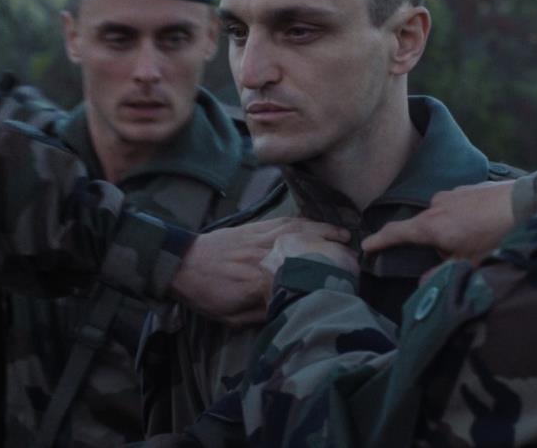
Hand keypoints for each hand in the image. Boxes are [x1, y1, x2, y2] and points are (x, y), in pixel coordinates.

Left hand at [170, 218, 347, 327]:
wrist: (181, 263)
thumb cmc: (205, 294)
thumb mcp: (232, 316)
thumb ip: (262, 313)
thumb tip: (289, 309)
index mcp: (262, 280)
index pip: (302, 277)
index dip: (326, 277)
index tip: (345, 280)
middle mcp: (267, 255)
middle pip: (308, 248)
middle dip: (334, 250)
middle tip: (355, 255)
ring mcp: (263, 237)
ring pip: (300, 230)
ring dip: (325, 230)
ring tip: (345, 235)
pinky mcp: (256, 226)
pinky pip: (285, 220)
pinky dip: (305, 220)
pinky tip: (317, 222)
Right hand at [361, 180, 515, 265]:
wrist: (527, 203)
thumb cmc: (496, 236)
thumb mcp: (470, 263)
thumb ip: (442, 275)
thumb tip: (424, 284)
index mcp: (431, 226)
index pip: (396, 233)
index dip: (379, 241)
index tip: (365, 245)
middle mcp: (436, 205)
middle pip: (420, 227)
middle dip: (428, 242)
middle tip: (447, 255)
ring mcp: (452, 193)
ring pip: (440, 216)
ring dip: (448, 229)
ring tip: (473, 240)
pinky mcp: (468, 188)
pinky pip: (455, 206)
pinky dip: (461, 217)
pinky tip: (481, 226)